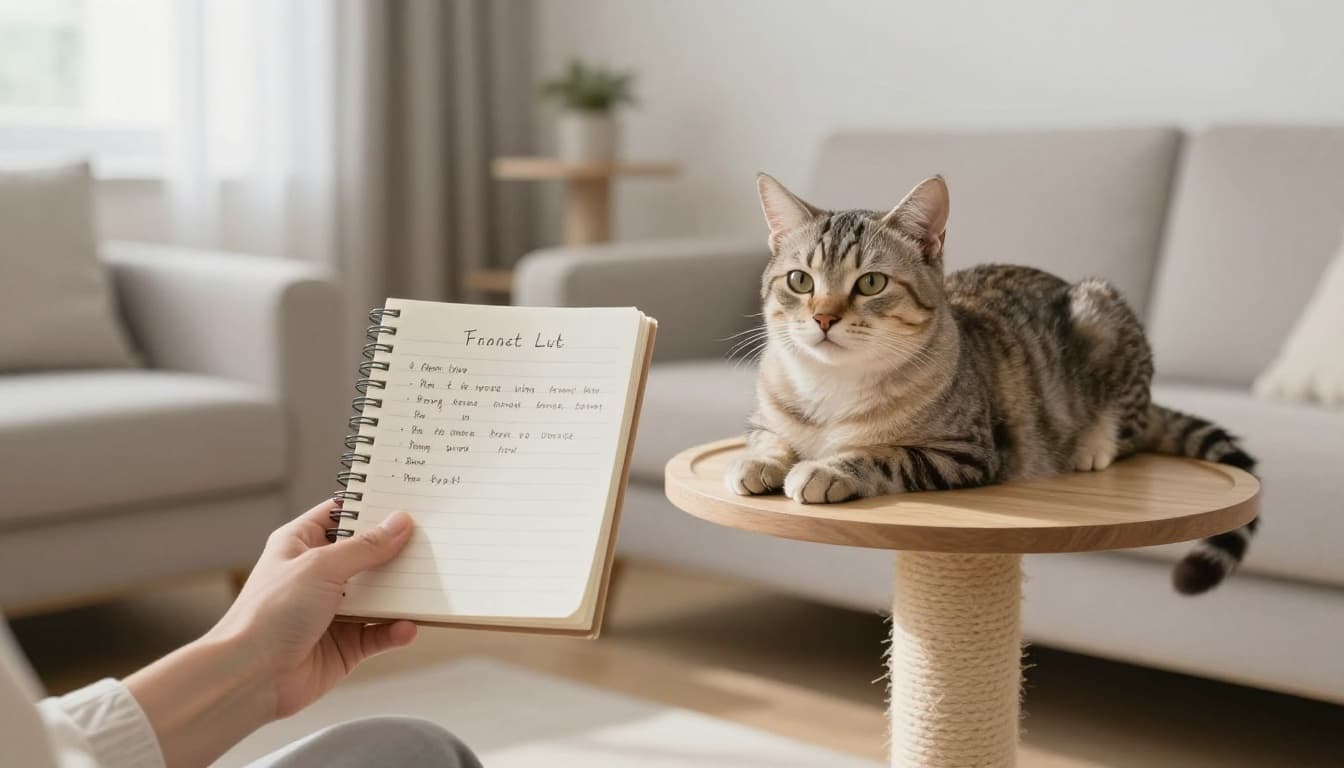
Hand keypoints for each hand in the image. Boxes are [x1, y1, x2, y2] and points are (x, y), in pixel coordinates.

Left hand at [210, 499, 417, 717]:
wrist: (250, 676)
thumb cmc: (270, 613)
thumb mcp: (321, 567)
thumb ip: (365, 547)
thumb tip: (400, 523)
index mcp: (301, 544)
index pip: (341, 514)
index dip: (371, 505)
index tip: (406, 497)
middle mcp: (318, 575)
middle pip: (367, 554)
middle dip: (397, 549)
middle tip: (432, 538)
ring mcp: (333, 610)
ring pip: (380, 594)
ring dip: (402, 592)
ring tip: (431, 583)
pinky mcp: (345, 645)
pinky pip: (380, 633)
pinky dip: (395, 630)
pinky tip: (407, 627)